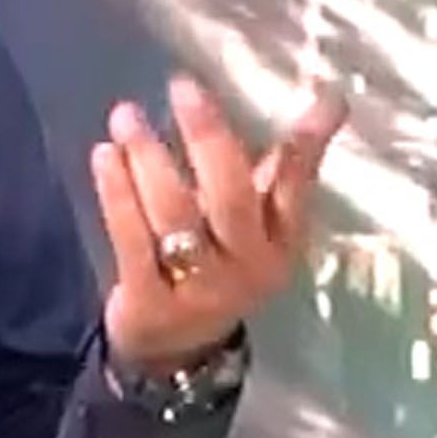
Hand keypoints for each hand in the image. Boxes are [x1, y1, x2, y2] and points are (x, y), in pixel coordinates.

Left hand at [93, 74, 348, 372]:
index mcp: (280, 244)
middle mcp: (246, 267)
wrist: (176, 350)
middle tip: (183, 87)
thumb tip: (333, 99)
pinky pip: (132, 238)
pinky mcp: (149, 299)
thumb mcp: (260, 223)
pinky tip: (104, 154)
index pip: (296, 188)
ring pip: (175, 214)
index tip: (319, 97)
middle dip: (208, 137)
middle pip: (230, 198)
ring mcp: (198, 287)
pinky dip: (116, 192)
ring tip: (125, 115)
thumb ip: (287, 164)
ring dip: (149, 158)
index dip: (305, 146)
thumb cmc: (221, 264)